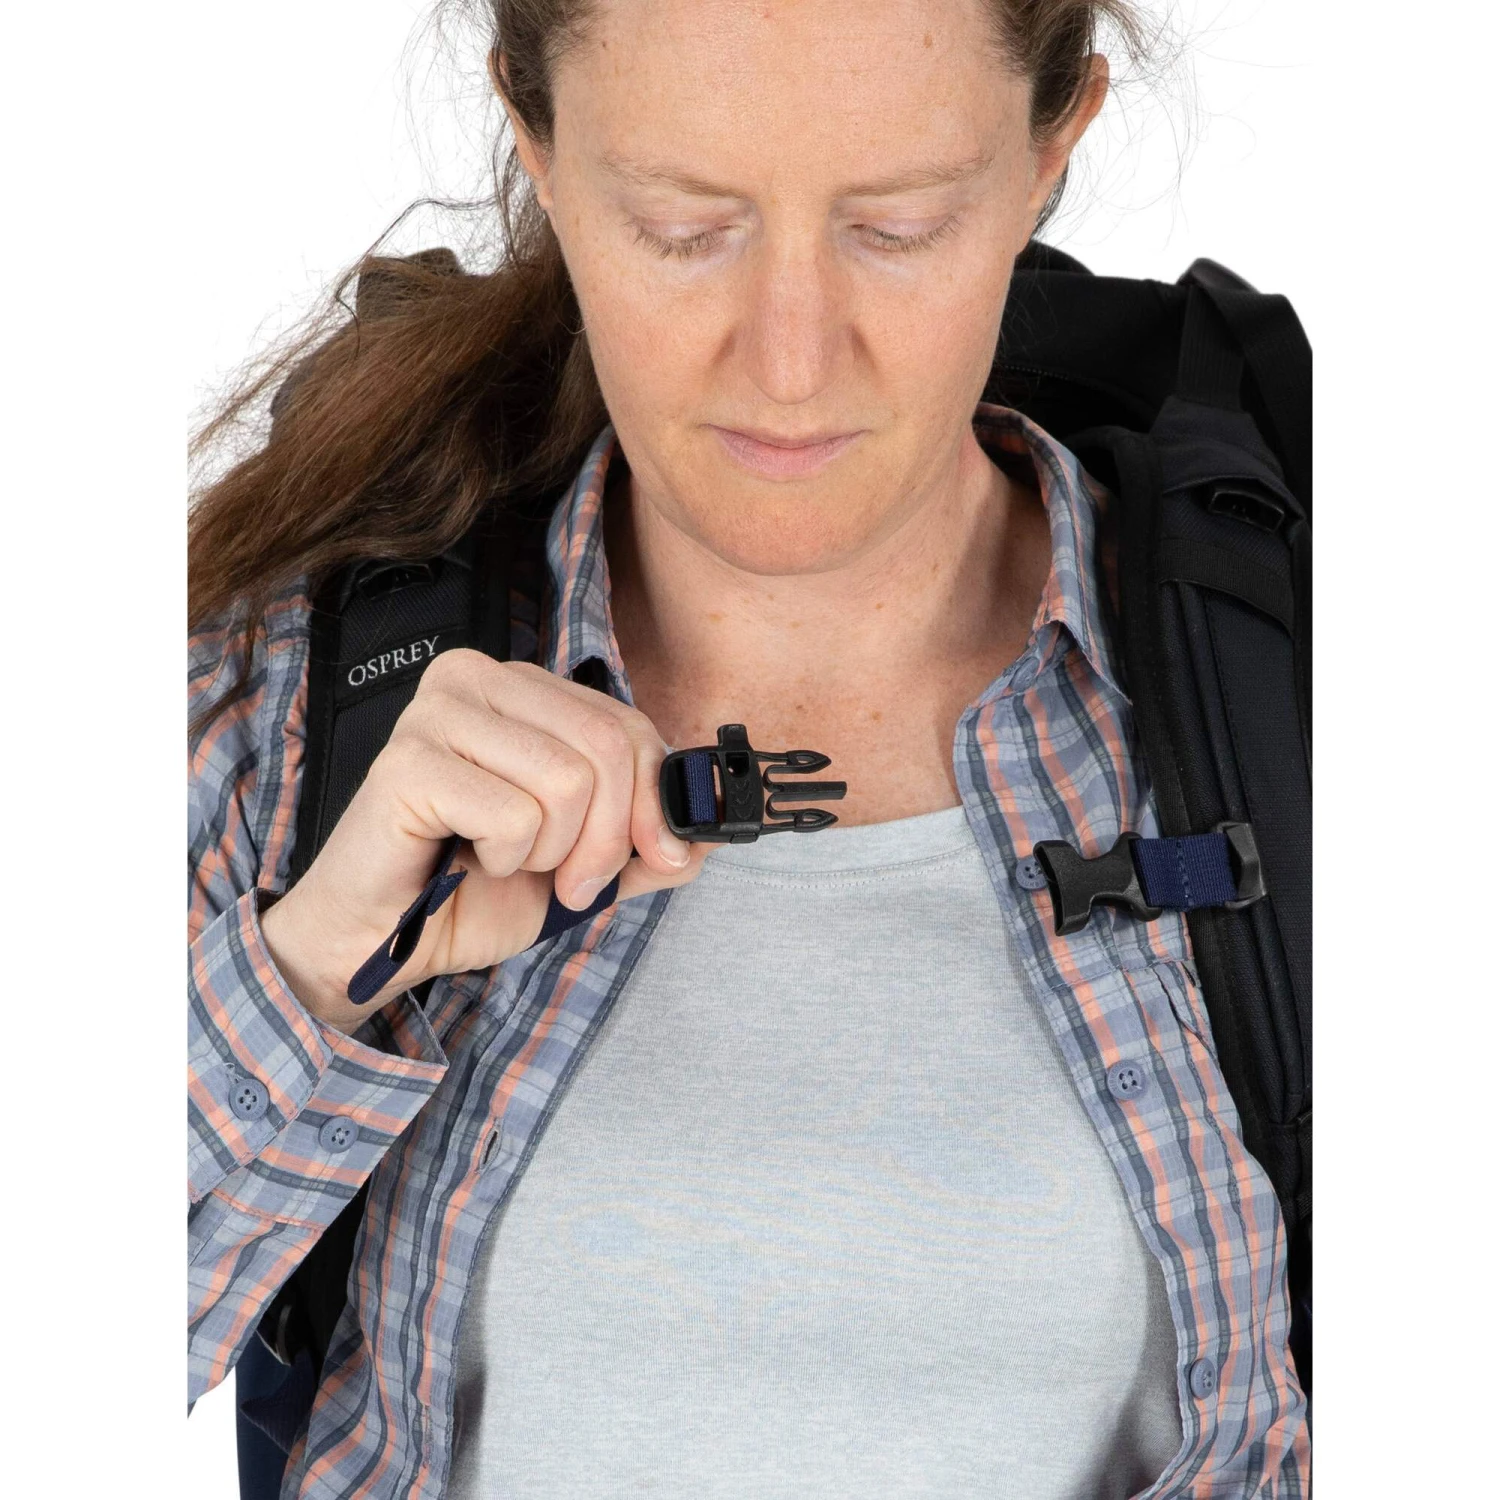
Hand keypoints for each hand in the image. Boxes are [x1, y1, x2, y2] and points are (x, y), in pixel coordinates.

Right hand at [260, 651, 709, 1031]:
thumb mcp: (588, 861)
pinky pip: (514, 814)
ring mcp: (436, 713)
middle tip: (569, 881)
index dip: (654, 804)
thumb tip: (714, 821)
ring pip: (567, 781)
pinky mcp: (407, 762)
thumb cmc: (473, 888)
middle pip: (608, 748)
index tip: (649, 857)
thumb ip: (651, 837)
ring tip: (504, 861)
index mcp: (522, 686)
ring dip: (551, 852)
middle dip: (607, 839)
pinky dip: (504, 859)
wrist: (383, 941)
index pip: (630, 726)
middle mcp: (477, 676)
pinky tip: (464, 857)